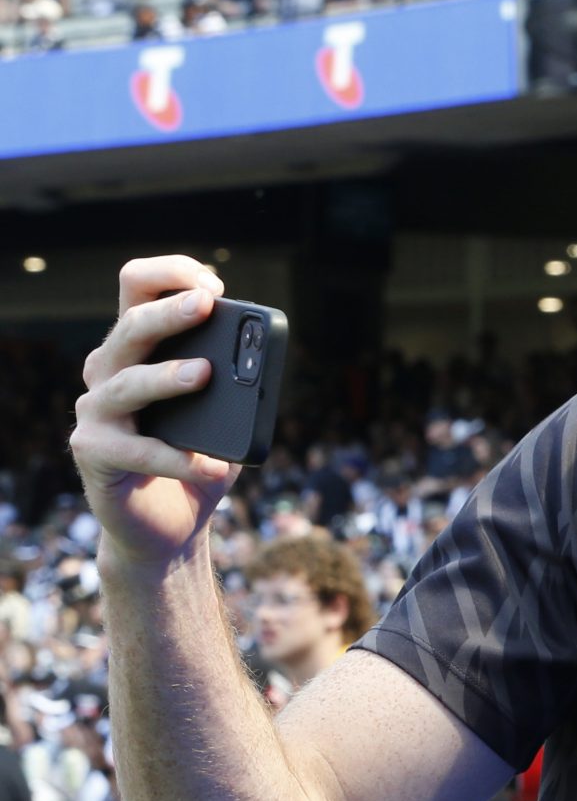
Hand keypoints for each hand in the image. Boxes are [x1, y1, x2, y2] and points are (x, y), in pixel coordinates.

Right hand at [70, 257, 241, 570]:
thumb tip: (259, 362)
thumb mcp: (227, 415)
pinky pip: (136, 450)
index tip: (215, 286)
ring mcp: (96, 411)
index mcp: (139, 347)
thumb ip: (240, 384)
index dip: (171, 275)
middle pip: (130, 326)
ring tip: (205, 374)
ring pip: (127, 382)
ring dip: (167, 375)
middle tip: (208, 304)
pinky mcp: (93, 453)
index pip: (138, 288)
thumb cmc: (198, 456)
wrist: (169, 525)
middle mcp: (109, 370)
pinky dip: (178, 459)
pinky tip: (212, 466)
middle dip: (171, 311)